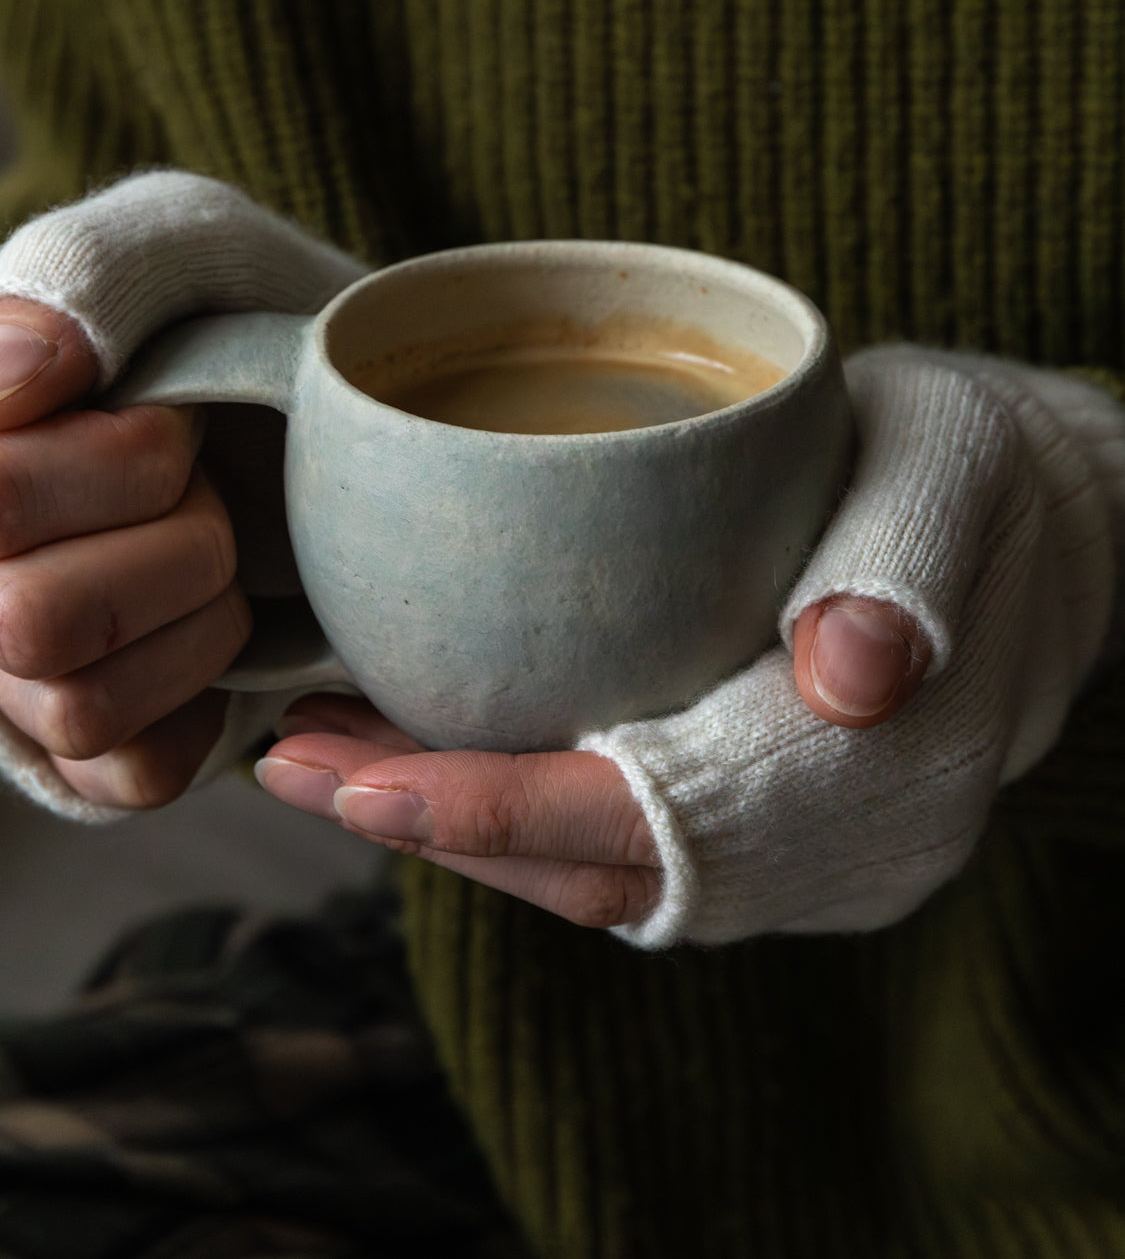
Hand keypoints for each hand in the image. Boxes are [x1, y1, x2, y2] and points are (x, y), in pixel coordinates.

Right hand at [0, 297, 250, 810]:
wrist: (289, 415)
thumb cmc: (218, 331)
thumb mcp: (169, 253)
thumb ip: (88, 273)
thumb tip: (39, 371)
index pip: (0, 498)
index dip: (110, 458)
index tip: (148, 406)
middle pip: (30, 620)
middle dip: (173, 534)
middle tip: (195, 477)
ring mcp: (3, 683)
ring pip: (81, 703)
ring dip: (196, 609)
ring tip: (208, 543)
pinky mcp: (82, 759)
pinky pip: (137, 767)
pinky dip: (202, 692)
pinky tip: (201, 615)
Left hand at [257, 347, 1123, 946]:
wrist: (1035, 525)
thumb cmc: (983, 478)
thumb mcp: (954, 474)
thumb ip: (905, 563)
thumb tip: (849, 671)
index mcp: (872, 772)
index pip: (657, 823)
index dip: (503, 814)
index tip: (362, 781)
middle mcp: (827, 847)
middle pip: (597, 871)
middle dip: (433, 827)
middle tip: (290, 758)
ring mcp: (795, 850)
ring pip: (594, 869)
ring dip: (452, 820)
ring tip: (322, 749)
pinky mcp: (761, 820)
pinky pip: (618, 841)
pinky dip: (508, 801)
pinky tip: (424, 737)